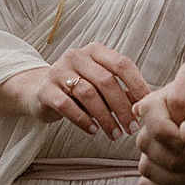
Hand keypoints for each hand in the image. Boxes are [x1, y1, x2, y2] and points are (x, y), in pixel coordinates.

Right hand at [20, 42, 150, 139]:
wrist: (39, 90)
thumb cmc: (77, 88)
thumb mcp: (99, 85)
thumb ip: (120, 91)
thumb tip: (144, 105)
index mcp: (95, 51)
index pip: (122, 64)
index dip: (137, 85)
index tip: (146, 107)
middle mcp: (76, 56)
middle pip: (106, 81)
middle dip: (122, 107)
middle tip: (132, 128)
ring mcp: (59, 71)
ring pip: (88, 94)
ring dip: (105, 117)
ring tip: (115, 134)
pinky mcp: (46, 89)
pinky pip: (66, 106)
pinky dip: (83, 120)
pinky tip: (93, 130)